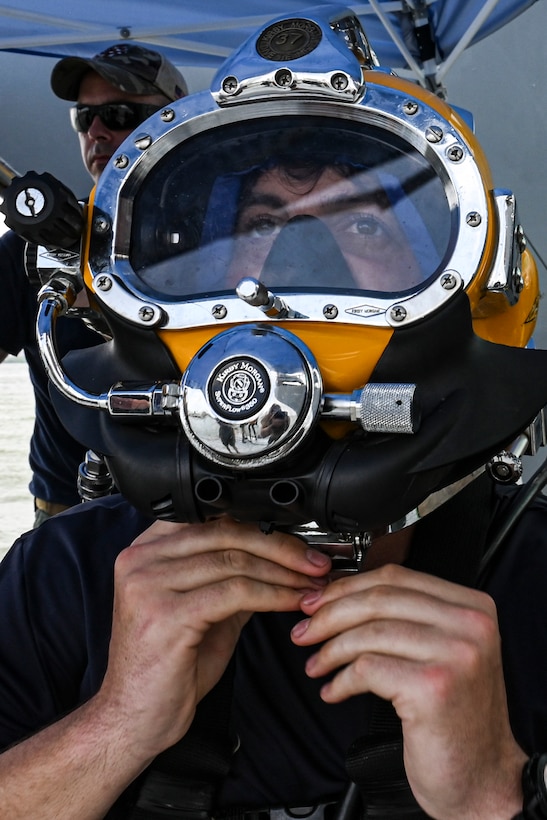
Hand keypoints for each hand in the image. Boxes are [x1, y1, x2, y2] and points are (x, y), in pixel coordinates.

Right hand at [98, 517, 330, 759]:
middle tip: (316, 563)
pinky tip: (293, 603)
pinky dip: (274, 595)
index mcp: (145, 550)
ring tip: (312, 585)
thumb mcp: (203, 610)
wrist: (134, 719)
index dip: (261, 526)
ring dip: (284, 573)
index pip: (212, 518)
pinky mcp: (166, 614)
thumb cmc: (167, 668)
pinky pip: (235, 592)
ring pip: (235, 562)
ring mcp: (149, 584)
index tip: (298, 543)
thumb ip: (231, 578)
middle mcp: (141, 560)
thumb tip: (280, 559)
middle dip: (281, 547)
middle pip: (225, 533)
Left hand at [291, 563, 525, 818]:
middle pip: (379, 600)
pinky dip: (341, 679)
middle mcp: (470, 625)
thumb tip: (338, 595)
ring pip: (369, 633)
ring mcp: (455, 654)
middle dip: (330, 615)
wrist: (483, 777)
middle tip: (304, 631)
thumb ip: (406, 617)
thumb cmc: (455, 717)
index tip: (318, 602)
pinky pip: (368, 668)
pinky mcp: (433, 686)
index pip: (396, 577)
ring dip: (331, 650)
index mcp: (472, 607)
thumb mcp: (442, 651)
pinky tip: (334, 691)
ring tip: (315, 665)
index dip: (348, 587)